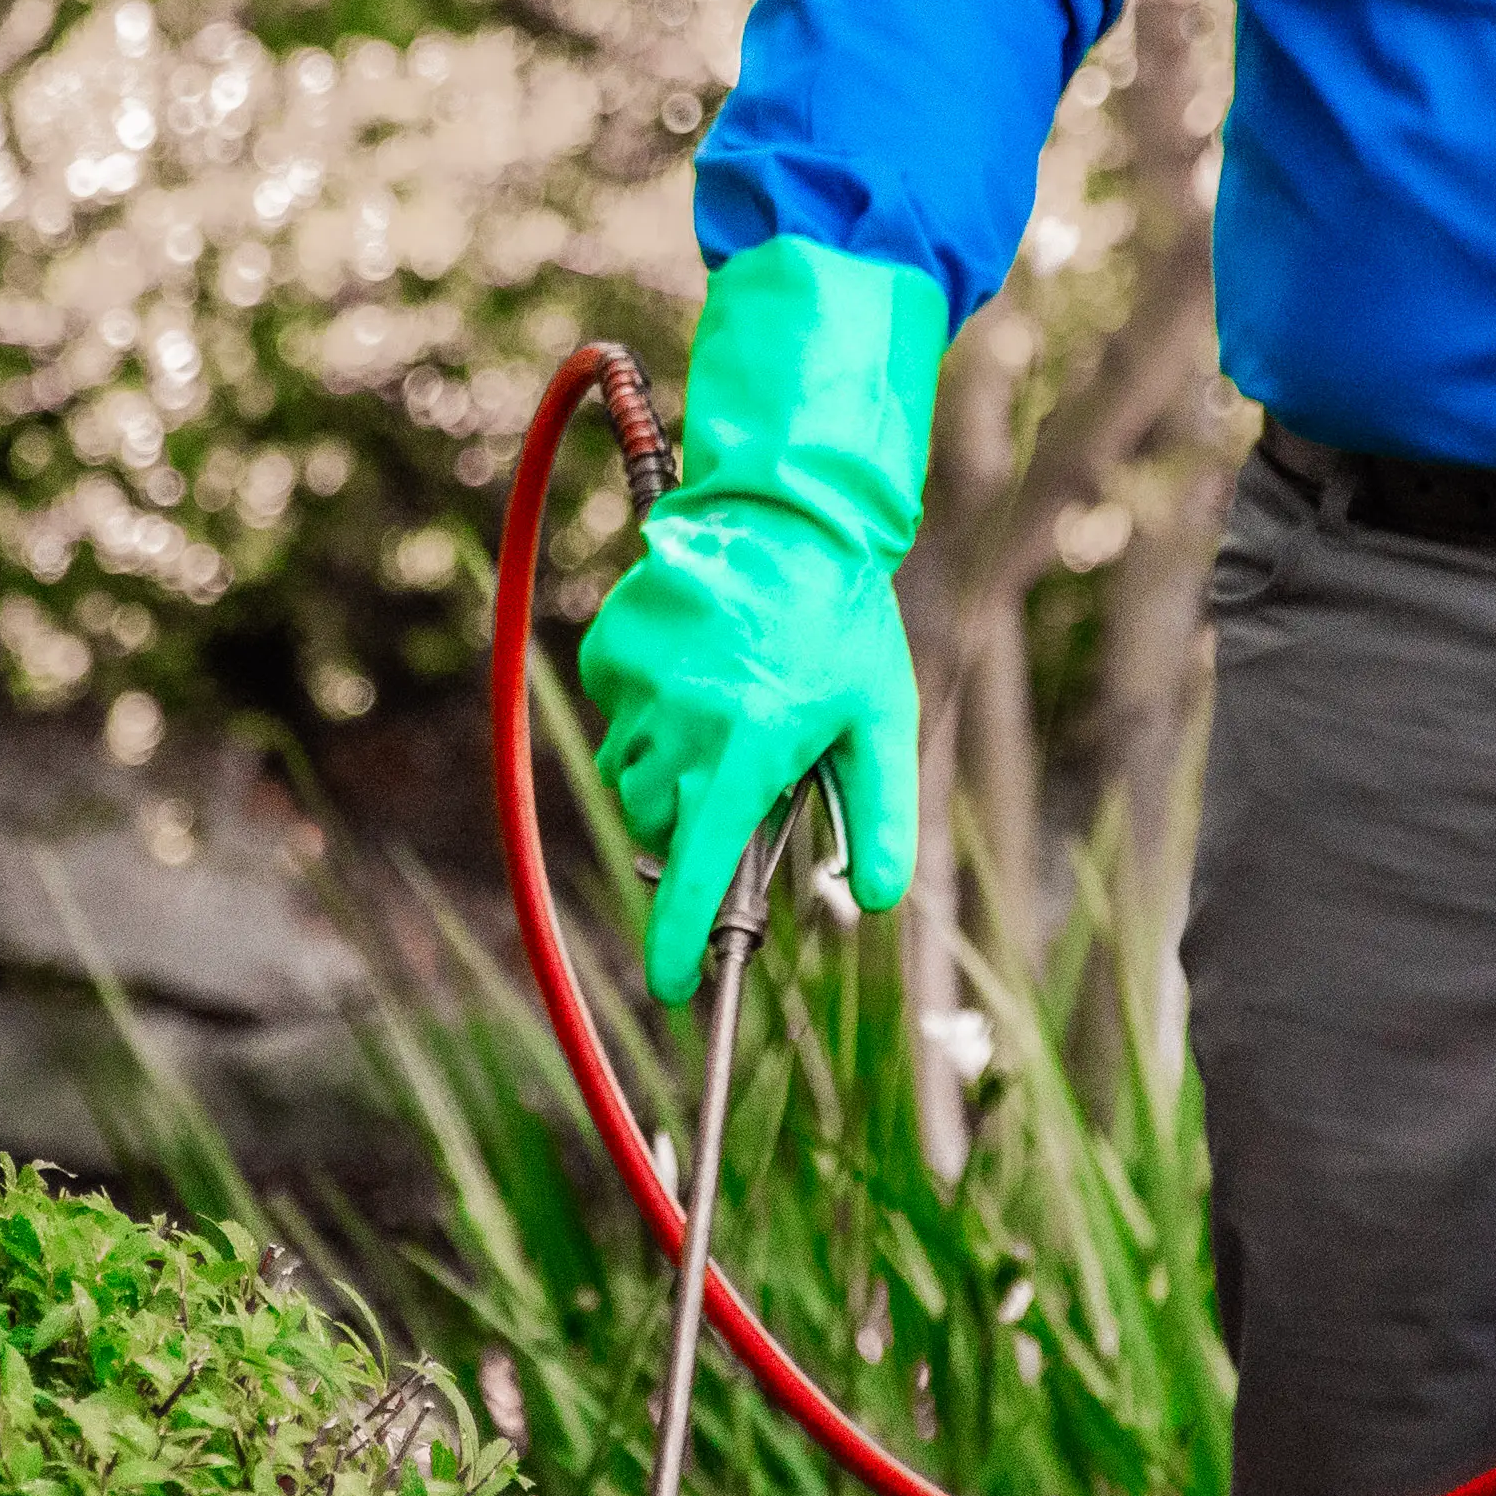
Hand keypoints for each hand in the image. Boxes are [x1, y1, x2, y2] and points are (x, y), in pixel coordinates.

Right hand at [574, 239, 945, 1002]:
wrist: (786, 509)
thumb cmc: (843, 620)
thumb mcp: (881, 720)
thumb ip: (882, 816)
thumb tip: (873, 902)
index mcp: (748, 752)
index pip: (694, 872)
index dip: (676, 940)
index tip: (670, 986)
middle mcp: (683, 726)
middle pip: (656, 826)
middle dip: (687, 826)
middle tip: (739, 782)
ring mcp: (640, 686)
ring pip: (632, 772)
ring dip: (667, 771)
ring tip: (726, 713)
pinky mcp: (613, 648)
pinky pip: (617, 711)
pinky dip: (646, 711)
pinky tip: (696, 670)